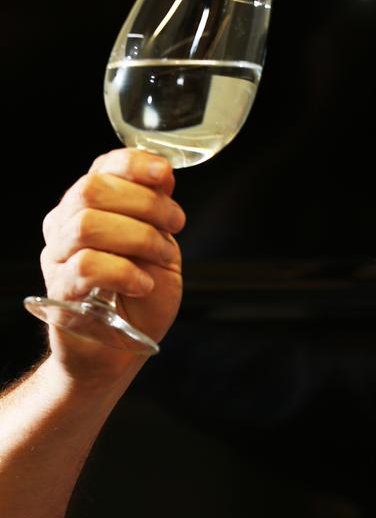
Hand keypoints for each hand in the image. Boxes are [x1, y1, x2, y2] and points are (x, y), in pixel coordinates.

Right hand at [39, 148, 185, 383]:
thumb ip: (158, 214)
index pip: (101, 168)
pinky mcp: (59, 294)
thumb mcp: (160, 250)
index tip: (165, 175)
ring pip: (87, 225)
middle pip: (92, 190)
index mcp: (88, 209)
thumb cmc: (139, 301)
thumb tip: (163, 175)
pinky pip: (86, 267)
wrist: (119, 353)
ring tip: (162, 258)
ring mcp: (56, 260)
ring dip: (139, 238)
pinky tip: (144, 283)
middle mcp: (64, 228)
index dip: (133, 164)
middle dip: (146, 203)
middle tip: (176, 225)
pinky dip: (124, 272)